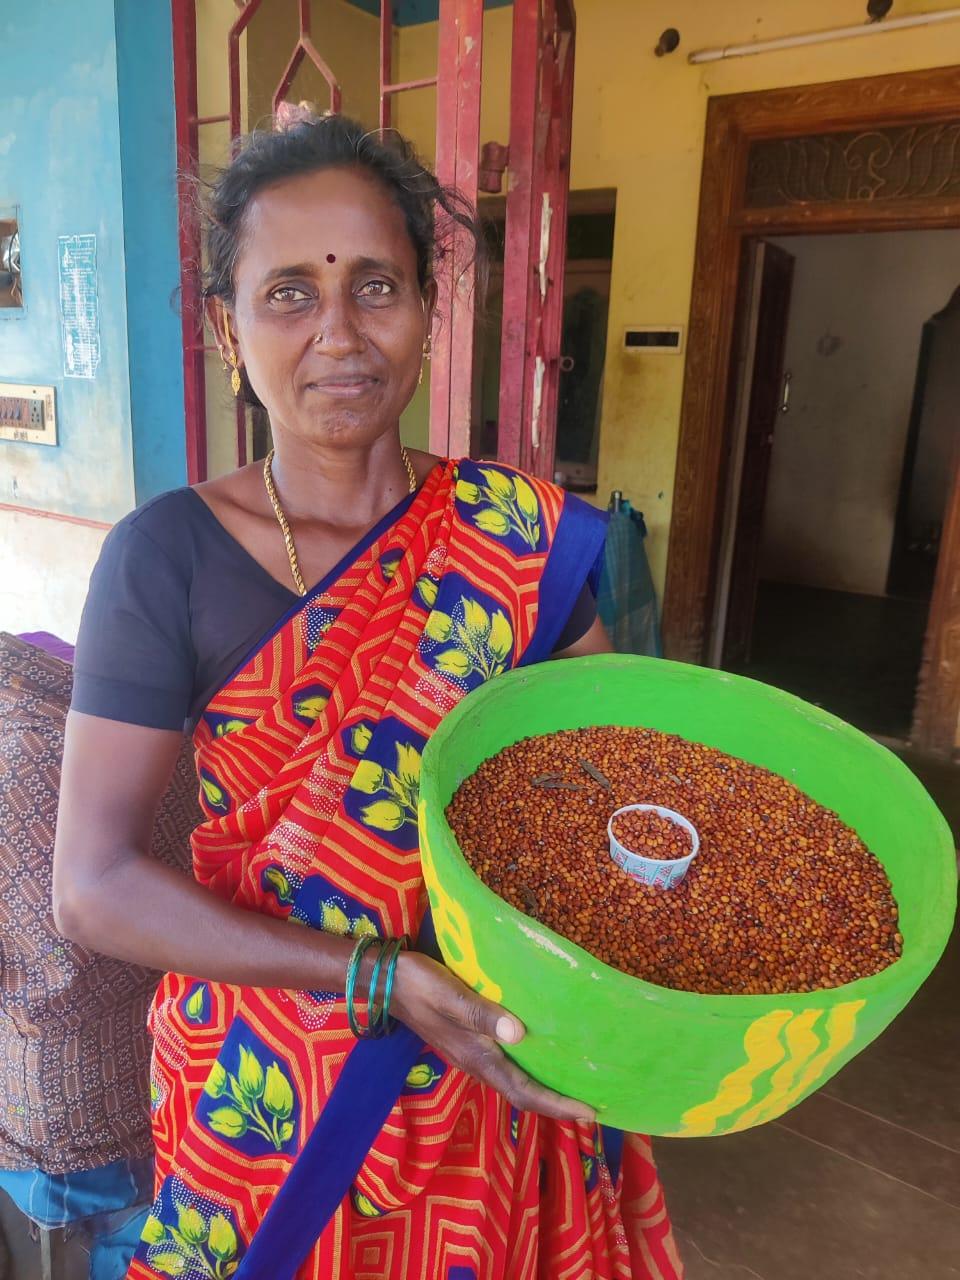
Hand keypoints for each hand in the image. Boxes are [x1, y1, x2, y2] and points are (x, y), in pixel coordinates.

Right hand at [391, 951, 594, 1123]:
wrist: (385, 981)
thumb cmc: (419, 984)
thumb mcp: (451, 994)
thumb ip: (482, 1015)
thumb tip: (519, 1034)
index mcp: (476, 1056)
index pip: (523, 1090)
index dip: (556, 1104)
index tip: (588, 1112)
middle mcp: (475, 1063)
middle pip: (522, 1092)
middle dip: (556, 1103)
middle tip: (592, 1106)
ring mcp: (469, 1055)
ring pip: (513, 1081)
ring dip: (543, 1088)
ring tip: (572, 1084)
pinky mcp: (466, 1043)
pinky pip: (504, 1066)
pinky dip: (527, 1070)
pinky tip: (538, 1055)